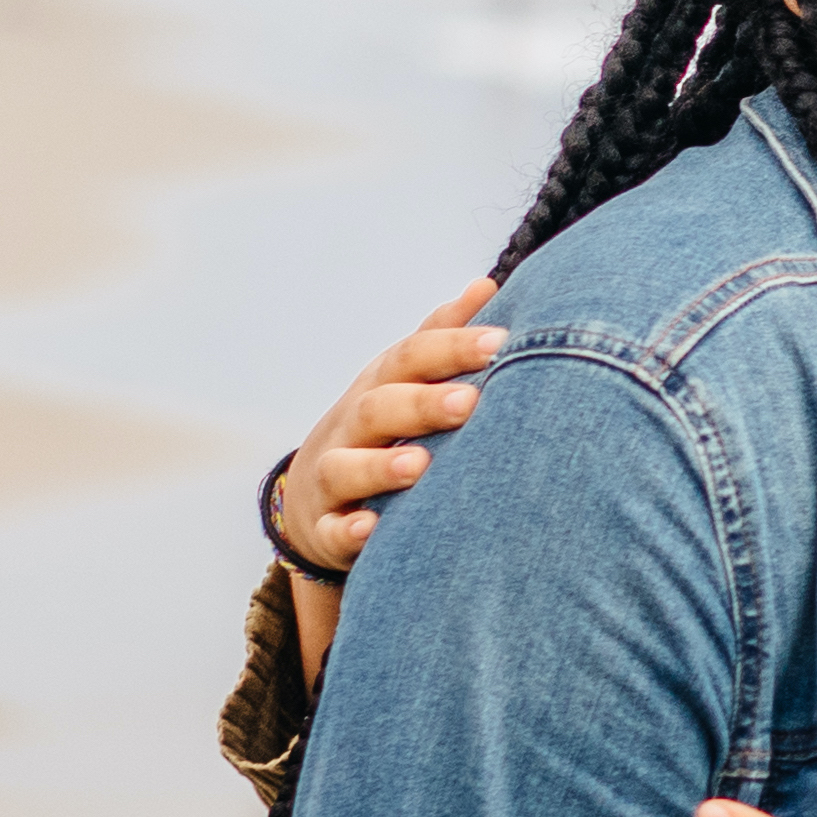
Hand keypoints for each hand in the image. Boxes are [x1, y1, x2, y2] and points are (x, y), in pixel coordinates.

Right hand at [276, 278, 504, 574]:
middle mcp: (352, 426)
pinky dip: (348, 530)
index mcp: (381, 386)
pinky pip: (333, 530)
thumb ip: (441, 338)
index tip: (500, 340)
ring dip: (381, 465)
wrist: (316, 498)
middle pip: (380, 407)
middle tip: (470, 401)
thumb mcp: (401, 382)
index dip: (451, 347)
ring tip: (420, 464)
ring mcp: (334, 476)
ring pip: (346, 466)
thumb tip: (486, 286)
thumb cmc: (379, 430)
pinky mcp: (326, 527)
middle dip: (423, 404)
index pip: (411, 358)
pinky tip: (370, 529)